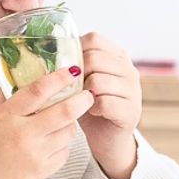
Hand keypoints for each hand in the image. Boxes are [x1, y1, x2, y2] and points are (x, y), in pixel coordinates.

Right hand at [0, 67, 93, 178]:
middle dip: (82, 100)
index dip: (59, 78)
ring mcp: (34, 154)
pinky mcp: (41, 172)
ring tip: (64, 121)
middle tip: (87, 95)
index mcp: (7, 116)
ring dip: (71, 125)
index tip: (71, 71)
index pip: (38, 90)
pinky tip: (52, 143)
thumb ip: (4, 98)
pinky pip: (63, 153)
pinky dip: (62, 146)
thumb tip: (17, 78)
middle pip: (64, 111)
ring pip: (68, 133)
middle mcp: (22, 133)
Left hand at [77, 32, 141, 178]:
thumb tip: (45, 51)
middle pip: (94, 58)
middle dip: (77, 74)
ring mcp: (133, 90)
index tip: (69, 67)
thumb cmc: (90, 105)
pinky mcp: (131, 111)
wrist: (108, 139)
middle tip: (74, 88)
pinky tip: (91, 111)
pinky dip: (92, 108)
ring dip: (83, 93)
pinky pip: (104, 102)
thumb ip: (74, 64)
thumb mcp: (82, 79)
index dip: (76, 50)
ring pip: (98, 81)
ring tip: (82, 100)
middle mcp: (129, 69)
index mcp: (118, 56)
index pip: (94, 39)